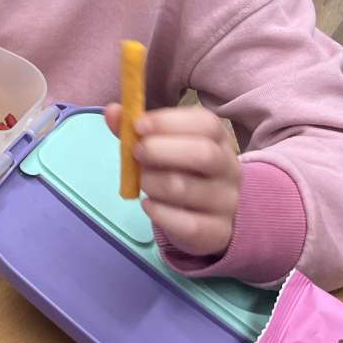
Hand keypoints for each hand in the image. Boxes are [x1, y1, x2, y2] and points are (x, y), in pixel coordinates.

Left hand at [105, 103, 240, 258]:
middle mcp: (229, 168)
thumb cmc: (181, 170)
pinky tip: (148, 205)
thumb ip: (136, 129)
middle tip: (136, 153)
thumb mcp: (161, 145)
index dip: (168, 121)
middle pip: (203, 154)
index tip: (138, 125)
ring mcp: (227, 201)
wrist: (208, 216)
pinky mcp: (218, 231)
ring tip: (141, 181)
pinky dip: (160, 214)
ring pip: (186, 189)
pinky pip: (189, 224)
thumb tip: (113, 111)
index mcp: (218, 138)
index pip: (205, 123)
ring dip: (153, 182)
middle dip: (160, 151)